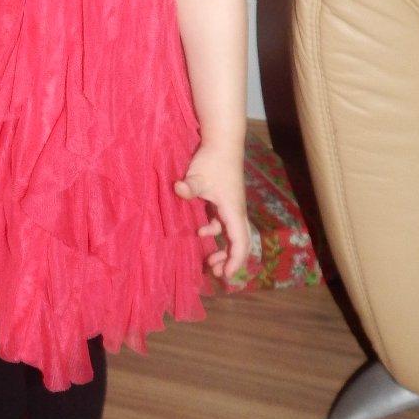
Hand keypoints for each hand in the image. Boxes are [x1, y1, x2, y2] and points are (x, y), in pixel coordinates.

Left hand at [174, 147, 251, 283]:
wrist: (222, 142)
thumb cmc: (212, 161)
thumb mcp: (198, 176)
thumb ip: (189, 187)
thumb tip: (178, 189)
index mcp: (233, 211)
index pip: (240, 242)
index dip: (235, 261)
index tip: (226, 275)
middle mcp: (235, 212)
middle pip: (239, 242)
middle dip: (230, 260)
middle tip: (215, 272)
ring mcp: (231, 206)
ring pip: (232, 234)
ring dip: (223, 248)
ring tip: (210, 261)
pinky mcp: (224, 200)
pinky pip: (224, 224)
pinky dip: (215, 232)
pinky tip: (200, 232)